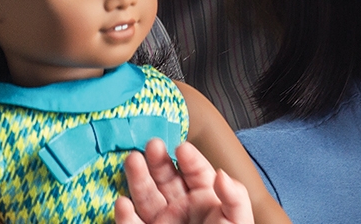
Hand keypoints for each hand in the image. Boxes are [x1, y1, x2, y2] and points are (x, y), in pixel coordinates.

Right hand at [115, 139, 253, 223]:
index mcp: (206, 199)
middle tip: (151, 145)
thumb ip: (234, 198)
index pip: (196, 172)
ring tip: (132, 160)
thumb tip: (222, 174)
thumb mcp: (238, 222)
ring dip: (138, 179)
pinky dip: (125, 216)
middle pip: (167, 178)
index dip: (189, 159)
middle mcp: (182, 207)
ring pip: (147, 196)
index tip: (182, 149)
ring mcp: (163, 222)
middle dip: (158, 161)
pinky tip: (123, 202)